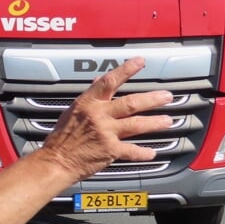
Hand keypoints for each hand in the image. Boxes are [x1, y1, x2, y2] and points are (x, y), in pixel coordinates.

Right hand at [41, 58, 173, 178]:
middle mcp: (99, 116)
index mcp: (88, 103)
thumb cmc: (62, 138)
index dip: (126, 70)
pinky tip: (152, 152)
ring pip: (136, 124)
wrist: (56, 161)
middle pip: (131, 103)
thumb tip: (99, 80)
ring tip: (168, 120)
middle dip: (152, 99)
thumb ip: (90, 96)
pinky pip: (131, 151)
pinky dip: (143, 153)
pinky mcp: (109, 151)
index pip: (109, 81)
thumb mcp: (73, 110)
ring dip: (154, 122)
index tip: (140, 62)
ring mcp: (105, 133)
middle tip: (167, 96)